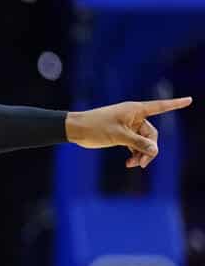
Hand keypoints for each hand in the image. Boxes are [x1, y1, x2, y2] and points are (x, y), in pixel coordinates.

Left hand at [65, 97, 192, 168]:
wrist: (75, 130)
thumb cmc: (95, 128)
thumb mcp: (119, 136)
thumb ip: (138, 143)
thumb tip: (155, 150)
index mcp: (135, 110)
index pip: (160, 106)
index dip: (175, 104)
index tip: (190, 99)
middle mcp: (133, 116)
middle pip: (151, 134)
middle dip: (149, 149)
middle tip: (142, 163)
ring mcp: (127, 125)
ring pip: (143, 141)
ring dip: (141, 153)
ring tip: (132, 165)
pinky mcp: (121, 133)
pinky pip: (134, 144)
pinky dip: (133, 153)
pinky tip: (129, 163)